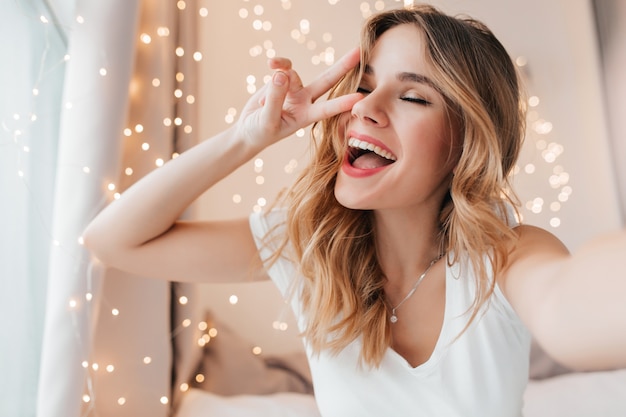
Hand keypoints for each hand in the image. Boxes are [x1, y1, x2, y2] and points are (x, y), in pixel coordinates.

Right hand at [236, 47, 361, 149]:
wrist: (249, 129)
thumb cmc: (260, 132)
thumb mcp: (267, 121)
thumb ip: (275, 99)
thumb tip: (283, 73)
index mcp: (305, 117)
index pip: (327, 109)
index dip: (342, 104)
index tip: (359, 98)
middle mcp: (304, 101)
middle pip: (326, 81)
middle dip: (342, 66)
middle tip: (358, 51)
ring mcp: (294, 89)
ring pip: (294, 72)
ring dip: (282, 70)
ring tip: (268, 83)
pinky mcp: (282, 79)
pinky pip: (282, 66)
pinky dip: (276, 65)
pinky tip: (270, 66)